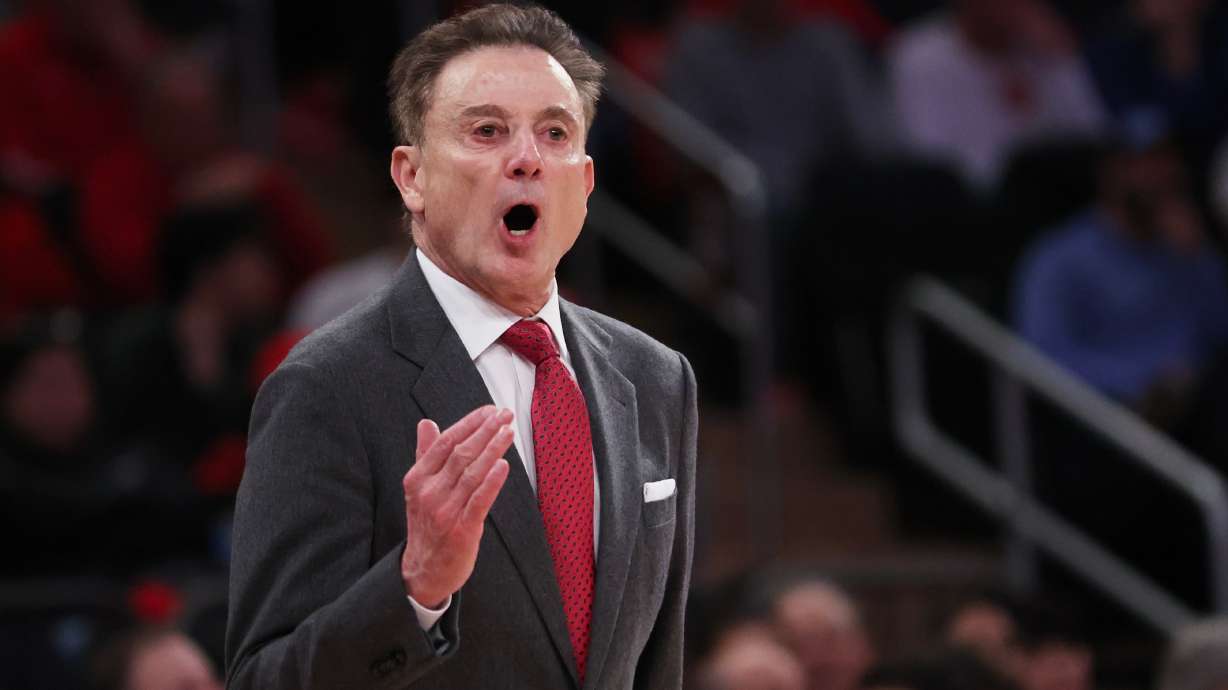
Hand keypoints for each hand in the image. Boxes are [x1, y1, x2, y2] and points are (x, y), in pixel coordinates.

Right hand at [401, 406, 512, 607]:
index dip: (469, 424)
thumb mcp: (419, 488)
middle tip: (505, 414)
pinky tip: (503, 465)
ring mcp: (445, 512)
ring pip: (472, 474)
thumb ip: (425, 454)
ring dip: (493, 450)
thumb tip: (426, 423)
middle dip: (485, 431)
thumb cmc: (426, 524)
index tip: (489, 410)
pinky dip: (492, 482)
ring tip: (508, 432)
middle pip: (461, 454)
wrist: (424, 571)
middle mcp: (430, 493)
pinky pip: (479, 501)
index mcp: (418, 479)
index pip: (445, 443)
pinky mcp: (461, 530)